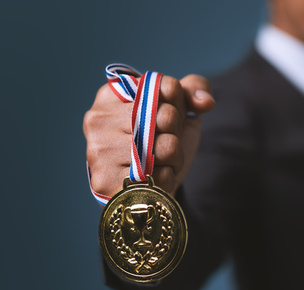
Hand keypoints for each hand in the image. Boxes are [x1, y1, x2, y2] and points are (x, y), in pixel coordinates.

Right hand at [84, 74, 214, 199]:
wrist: (149, 188)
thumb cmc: (161, 142)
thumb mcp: (179, 110)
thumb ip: (195, 90)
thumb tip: (205, 102)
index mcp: (111, 94)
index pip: (166, 86)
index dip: (179, 106)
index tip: (167, 118)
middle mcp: (98, 120)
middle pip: (167, 116)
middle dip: (176, 133)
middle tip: (161, 143)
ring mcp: (98, 152)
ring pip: (166, 147)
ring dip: (173, 158)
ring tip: (157, 162)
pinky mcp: (105, 183)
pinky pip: (158, 176)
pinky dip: (165, 179)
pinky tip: (151, 180)